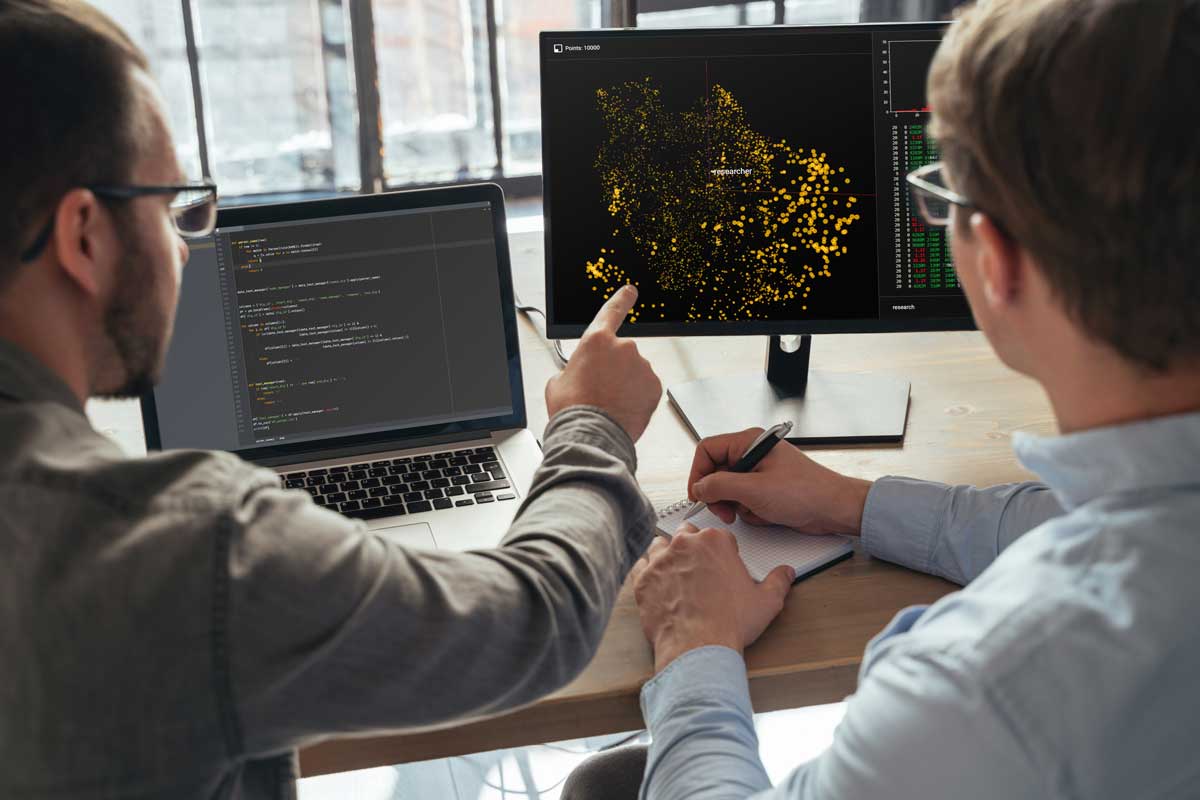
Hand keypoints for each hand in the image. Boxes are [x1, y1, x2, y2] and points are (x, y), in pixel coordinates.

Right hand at [545, 285, 662, 441]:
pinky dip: (637, 396)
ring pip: (634, 371)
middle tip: (599, 390)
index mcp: (596, 340)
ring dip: (625, 383)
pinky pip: (645, 387)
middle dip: (613, 368)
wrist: (591, 435)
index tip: (630, 291)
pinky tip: (623, 407)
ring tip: (609, 403)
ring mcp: (642, 366)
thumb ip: (575, 367)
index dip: (622, 299)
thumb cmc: (573, 409)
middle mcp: (623, 347)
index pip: (612, 311)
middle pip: (621, 352)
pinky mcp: (654, 385)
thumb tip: (580, 373)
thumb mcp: (559, 381)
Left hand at [632, 523, 794, 672]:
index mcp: (715, 542)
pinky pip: (640, 564)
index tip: (723, 565)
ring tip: (676, 572)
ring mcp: (660, 560)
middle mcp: (685, 544)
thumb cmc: (729, 624)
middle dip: (693, 545)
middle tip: (700, 567)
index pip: (719, 535)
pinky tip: (656, 582)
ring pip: (660, 544)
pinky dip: (646, 571)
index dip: (723, 551)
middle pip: (687, 532)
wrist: (697, 647)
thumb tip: (786, 573)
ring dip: (667, 554)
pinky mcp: (643, 579)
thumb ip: (778, 582)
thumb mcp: (766, 602)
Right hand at [688, 428, 871, 534]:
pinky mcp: (766, 489)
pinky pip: (743, 500)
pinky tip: (766, 514)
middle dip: (718, 494)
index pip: (708, 450)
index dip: (698, 473)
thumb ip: (719, 486)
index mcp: (749, 442)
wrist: (834, 509)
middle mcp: (752, 453)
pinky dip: (750, 511)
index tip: (698, 495)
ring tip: (753, 512)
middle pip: (716, 471)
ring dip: (736, 505)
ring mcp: (759, 472)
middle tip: (724, 511)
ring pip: (728, 489)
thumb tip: (698, 487)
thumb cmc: (806, 492)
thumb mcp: (754, 490)